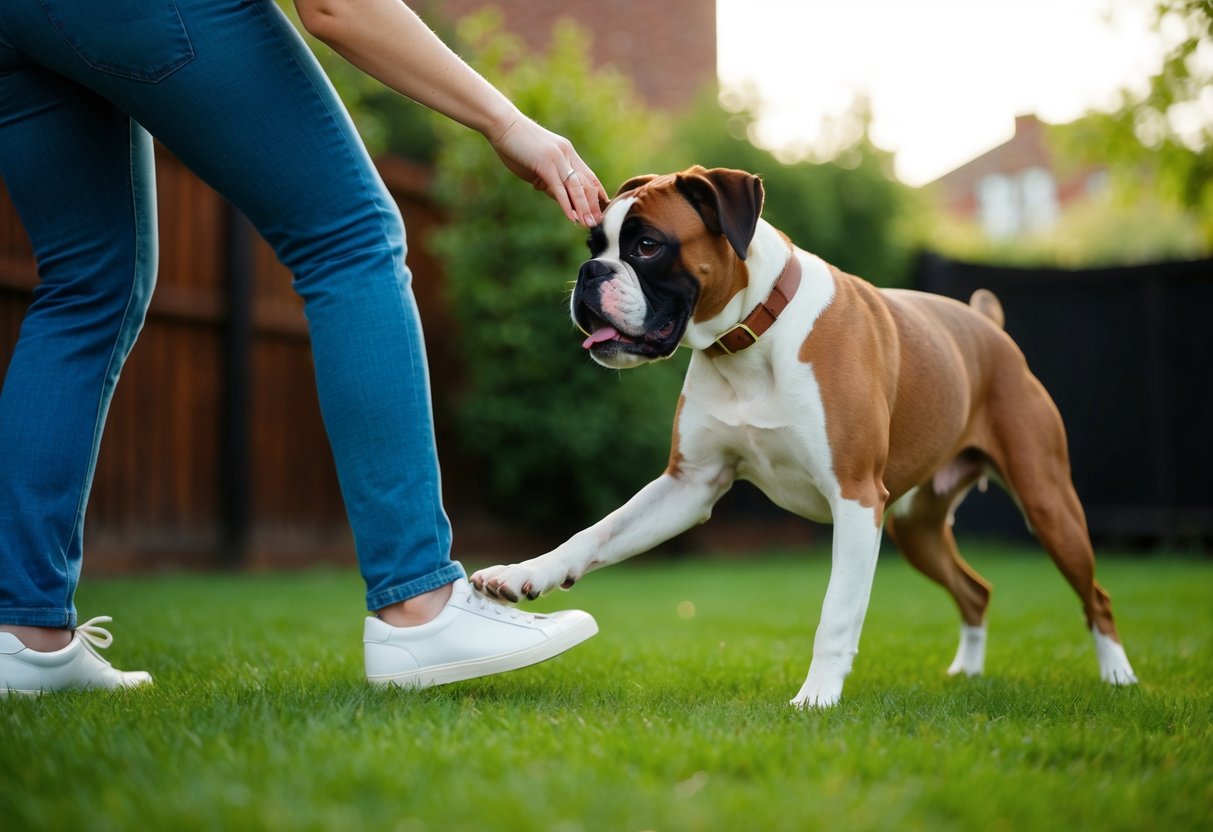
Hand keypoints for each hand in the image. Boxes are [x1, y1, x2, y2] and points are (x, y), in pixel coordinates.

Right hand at [488, 115, 608, 226]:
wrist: (502, 124)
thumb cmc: (516, 144)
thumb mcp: (537, 164)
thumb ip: (548, 179)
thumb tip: (557, 195)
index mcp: (567, 152)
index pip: (588, 175)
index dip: (597, 193)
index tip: (603, 207)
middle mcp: (567, 154)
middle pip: (586, 184)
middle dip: (593, 205)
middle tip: (597, 223)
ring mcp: (557, 158)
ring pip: (576, 187)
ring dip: (583, 208)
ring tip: (588, 224)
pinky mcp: (545, 163)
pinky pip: (559, 188)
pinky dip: (566, 204)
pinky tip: (571, 217)